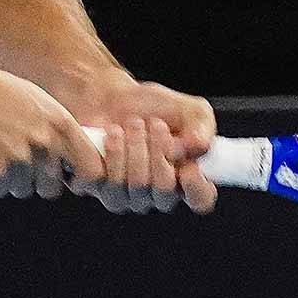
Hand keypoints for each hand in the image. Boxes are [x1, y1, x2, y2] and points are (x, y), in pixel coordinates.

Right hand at [0, 59, 104, 199]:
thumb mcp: (36, 100)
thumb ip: (57, 129)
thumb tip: (72, 156)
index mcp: (59, 124)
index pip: (91, 169)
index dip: (83, 179)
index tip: (73, 180)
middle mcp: (43, 145)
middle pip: (52, 187)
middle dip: (39, 180)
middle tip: (20, 161)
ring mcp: (19, 162)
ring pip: (24, 189)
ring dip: (13, 179)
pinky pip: (0, 190)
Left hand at [64, 73, 218, 214]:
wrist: (109, 97)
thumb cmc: (150, 107)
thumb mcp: (186, 107)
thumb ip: (201, 124)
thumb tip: (199, 146)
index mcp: (185, 178)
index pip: (200, 199)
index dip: (196, 188)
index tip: (189, 167)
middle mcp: (156, 194)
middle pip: (163, 191)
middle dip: (159, 151)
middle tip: (154, 123)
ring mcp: (125, 196)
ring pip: (133, 187)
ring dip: (134, 147)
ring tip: (132, 124)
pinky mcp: (95, 187)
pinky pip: (101, 179)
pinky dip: (110, 149)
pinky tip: (111, 132)